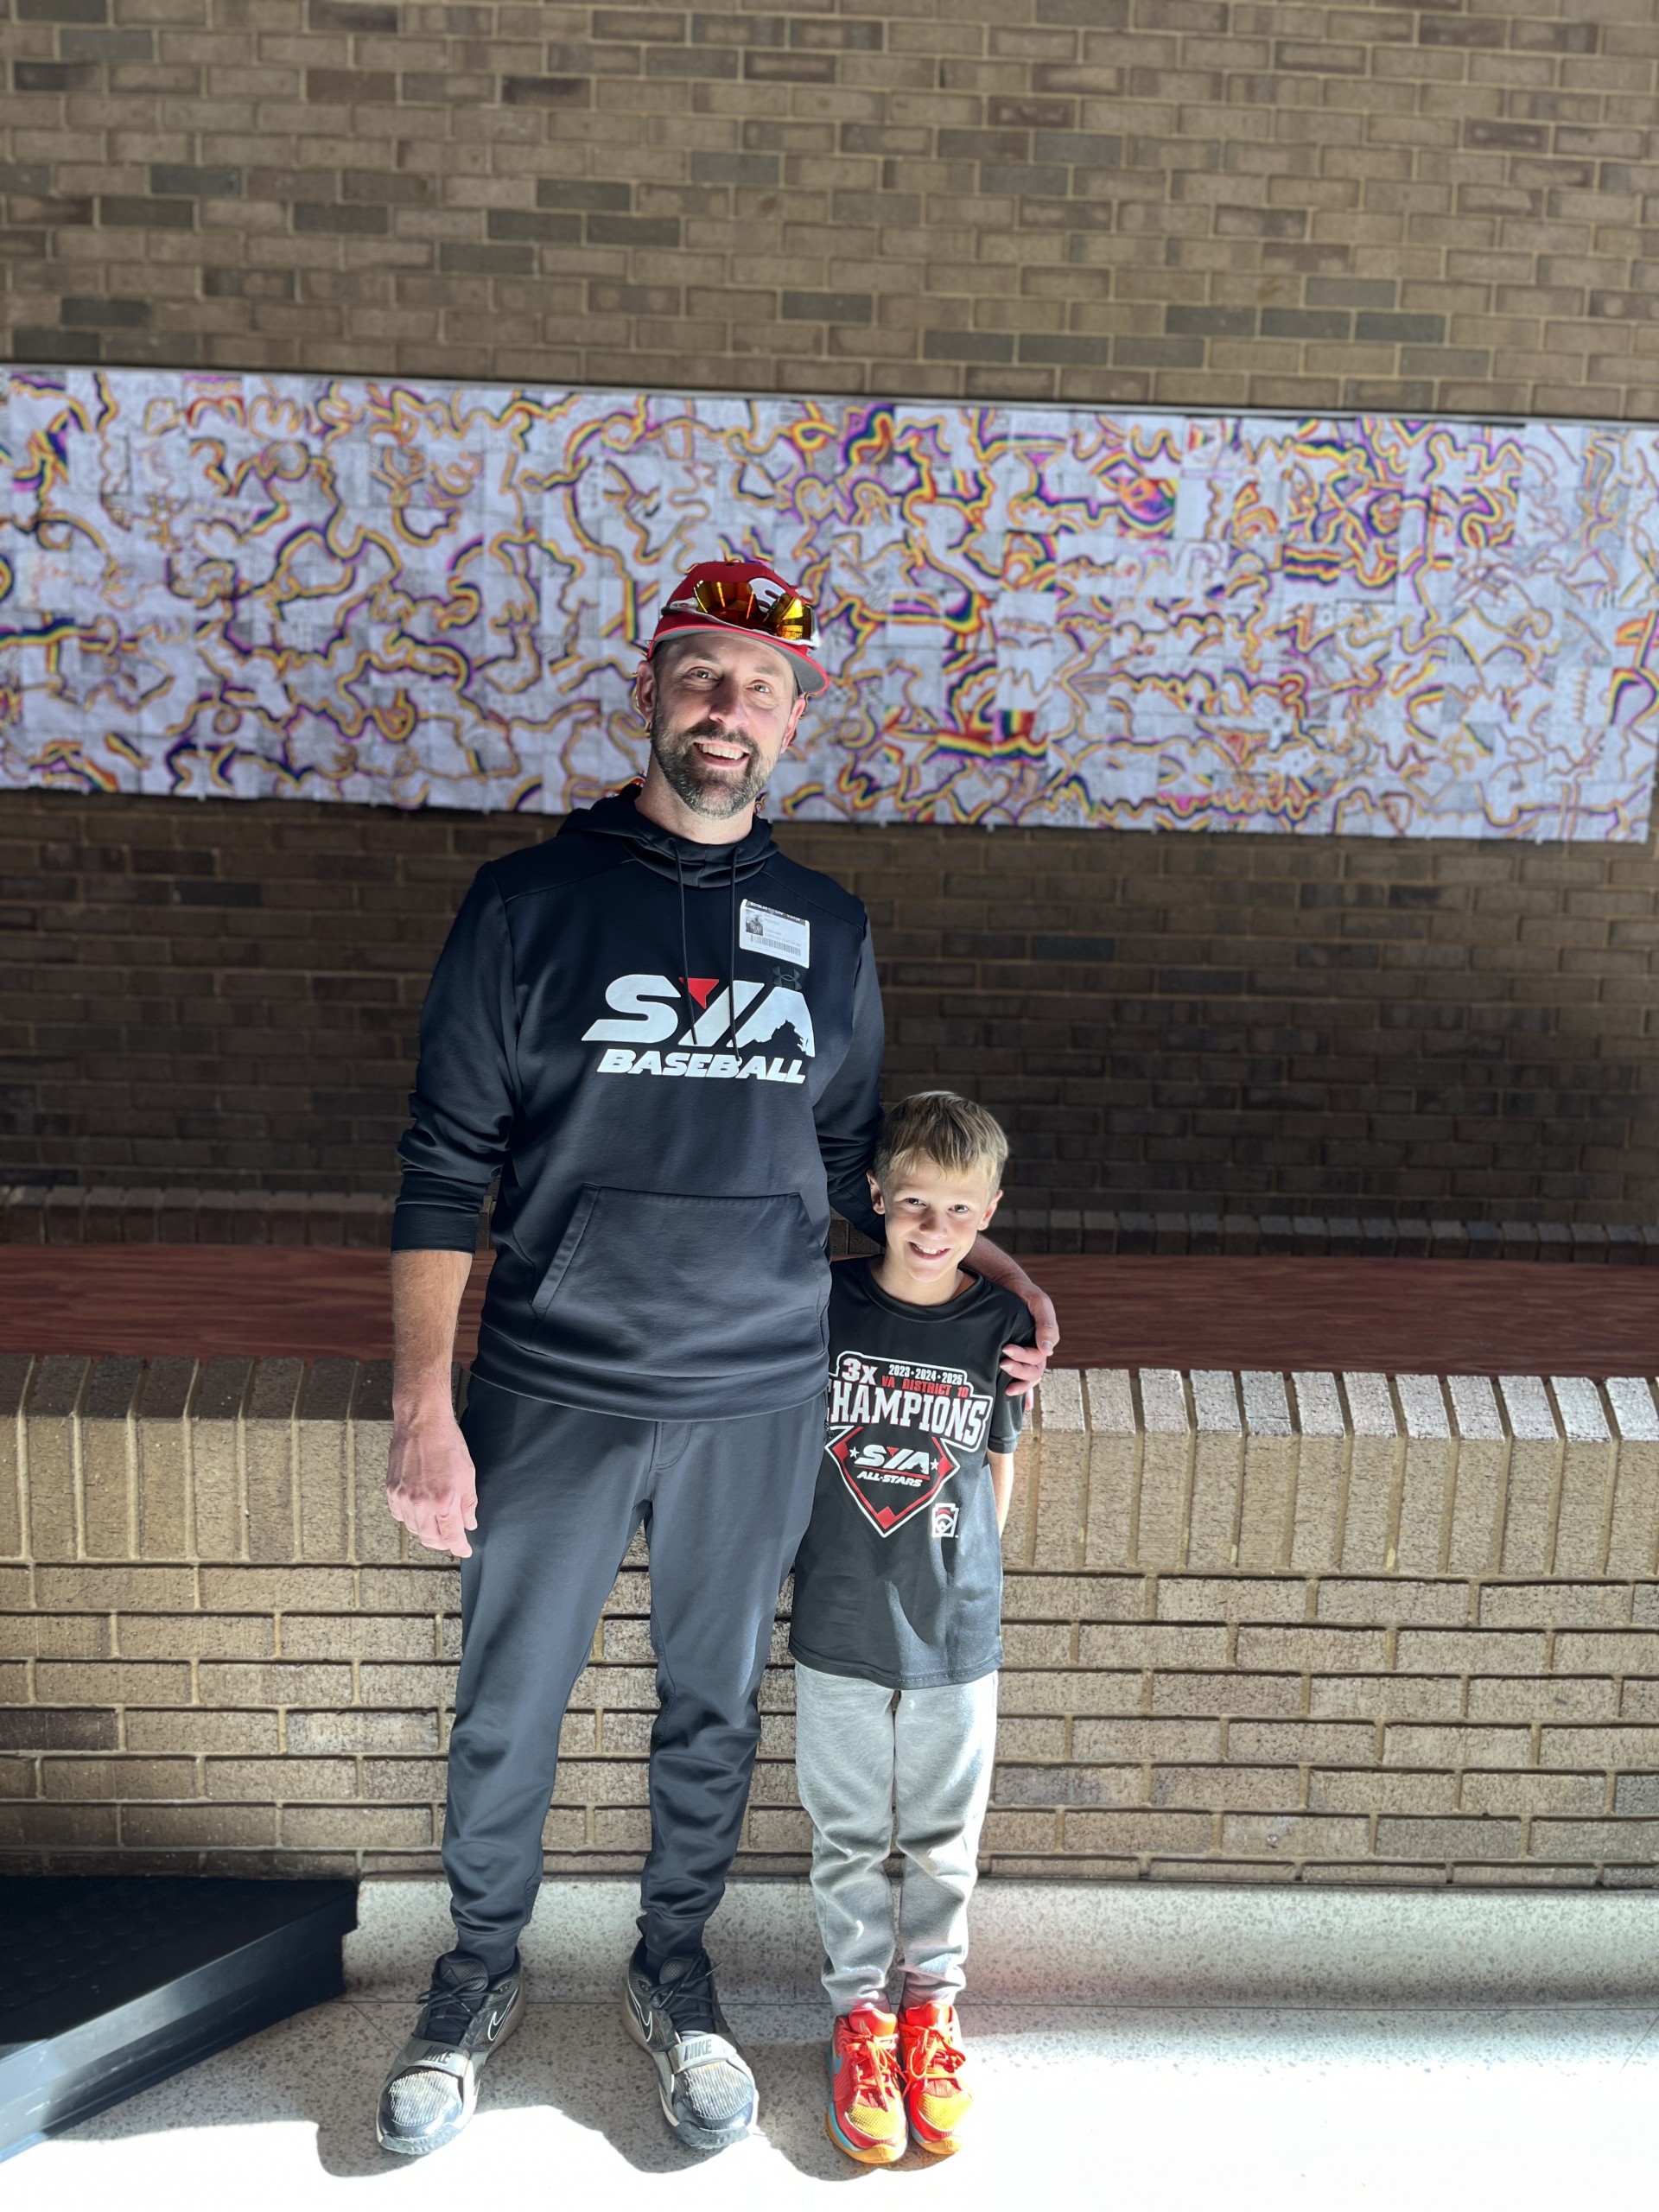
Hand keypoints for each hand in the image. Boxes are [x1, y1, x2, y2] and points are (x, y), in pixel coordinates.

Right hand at [385, 1395, 478, 1558]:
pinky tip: (419, 1511)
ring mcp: (403, 1498)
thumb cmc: (447, 1443)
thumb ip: (468, 1503)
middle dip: (442, 1543)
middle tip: (451, 1540)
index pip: (452, 1536)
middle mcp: (421, 1503)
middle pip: (430, 1539)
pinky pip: (399, 1515)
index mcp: (444, 1500)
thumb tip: (469, 1523)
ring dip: (426, 1531)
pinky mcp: (391, 1490)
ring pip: (413, 1529)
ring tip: (436, 1524)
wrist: (421, 1422)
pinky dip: (410, 1518)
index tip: (464, 1550)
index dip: (459, 1547)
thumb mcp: (468, 1473)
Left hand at [1000, 1281, 1057, 1402]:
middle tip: (1002, 1364)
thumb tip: (1048, 1351)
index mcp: (1044, 1340)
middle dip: (1019, 1372)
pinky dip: (1024, 1393)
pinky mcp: (1015, 1356)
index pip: (1037, 1357)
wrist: (1004, 1285)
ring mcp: (1026, 1354)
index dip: (1023, 1357)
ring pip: (1029, 1378)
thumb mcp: (1038, 1303)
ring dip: (1020, 1386)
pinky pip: (1021, 1377)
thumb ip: (1046, 1324)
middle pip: (1034, 1371)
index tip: (1005, 1350)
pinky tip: (1023, 1407)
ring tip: (1005, 1390)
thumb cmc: (1023, 1292)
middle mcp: (1037, 1350)